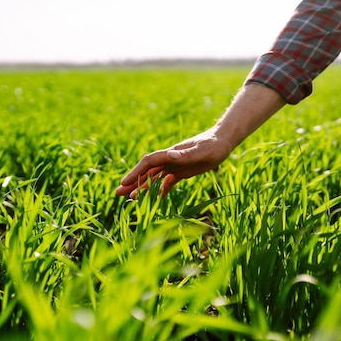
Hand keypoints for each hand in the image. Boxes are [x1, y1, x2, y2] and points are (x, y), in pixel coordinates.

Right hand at [115, 132, 232, 198]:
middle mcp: (170, 159)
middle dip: (132, 182)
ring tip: (130, 198)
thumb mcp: (201, 151)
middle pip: (147, 171)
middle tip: (118, 193)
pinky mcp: (182, 171)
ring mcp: (175, 165)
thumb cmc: (213, 145)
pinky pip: (167, 182)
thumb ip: (185, 154)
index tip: (125, 183)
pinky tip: (153, 199)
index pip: (149, 163)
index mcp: (172, 154)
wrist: (223, 141)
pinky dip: (159, 189)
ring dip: (142, 187)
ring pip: (154, 177)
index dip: (136, 172)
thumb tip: (169, 156)